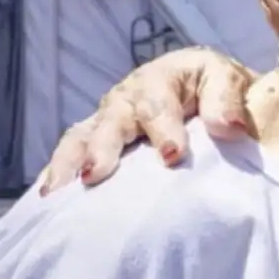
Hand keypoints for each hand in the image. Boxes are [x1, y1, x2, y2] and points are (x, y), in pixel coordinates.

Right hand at [39, 47, 256, 192]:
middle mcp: (127, 98)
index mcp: (160, 79)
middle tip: (96, 174)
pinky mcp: (98, 140)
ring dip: (68, 163)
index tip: (172, 155)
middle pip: (110, 121)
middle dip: (102, 148)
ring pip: (81, 138)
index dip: (163, 128)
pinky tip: (50, 199)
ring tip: (59, 192)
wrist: (212, 93)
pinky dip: (58, 173)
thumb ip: (227, 101)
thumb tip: (228, 128)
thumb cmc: (219, 90)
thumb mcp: (228, 82)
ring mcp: (108, 120)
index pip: (158, 103)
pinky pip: (73, 154)